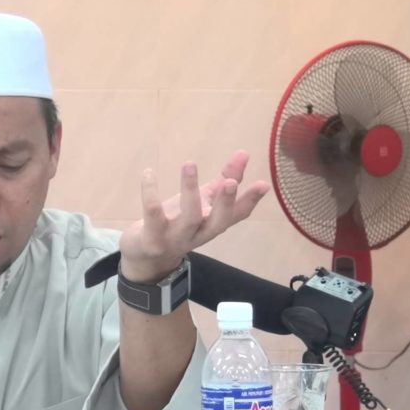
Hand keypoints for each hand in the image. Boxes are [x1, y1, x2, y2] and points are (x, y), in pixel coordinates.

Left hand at [119, 150, 268, 281]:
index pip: (237, 215)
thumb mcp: (202, 201)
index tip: (263, 184)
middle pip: (218, 221)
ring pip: (189, 216)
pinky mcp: (153, 237)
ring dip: (190, 190)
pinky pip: (153, 214)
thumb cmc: (178, 223)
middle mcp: (199, 233)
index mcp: (213, 224)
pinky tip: (148, 173)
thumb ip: (223, 179)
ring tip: (189, 164)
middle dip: (225, 202)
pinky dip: (150, 194)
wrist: (146, 257)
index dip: (250, 201)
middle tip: (230, 182)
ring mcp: (176, 238)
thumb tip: (244, 153)